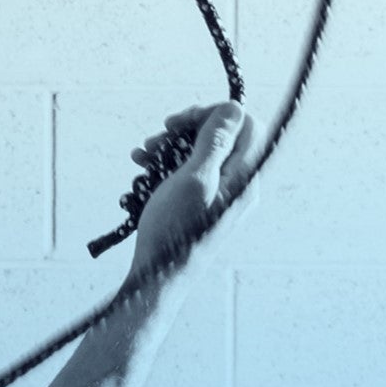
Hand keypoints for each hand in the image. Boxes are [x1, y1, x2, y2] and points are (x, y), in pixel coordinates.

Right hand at [126, 100, 260, 286]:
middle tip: (156, 138)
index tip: (176, 123)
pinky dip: (165, 168)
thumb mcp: (194, 180)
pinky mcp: (200, 206)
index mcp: (244, 176)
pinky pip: (188, 175)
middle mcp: (237, 184)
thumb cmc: (175, 233)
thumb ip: (216, 142)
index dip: (210, 114)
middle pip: (220, 136)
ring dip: (168, 148)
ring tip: (141, 155)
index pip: (243, 123)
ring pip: (199, 154)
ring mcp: (219, 196)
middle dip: (184, 131)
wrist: (157, 278)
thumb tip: (234, 108)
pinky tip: (141, 172)